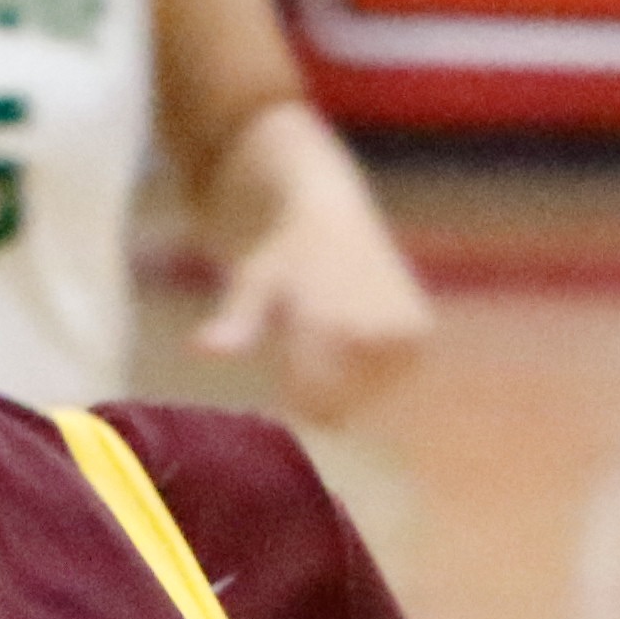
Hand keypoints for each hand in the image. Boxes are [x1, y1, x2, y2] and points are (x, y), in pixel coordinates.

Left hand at [195, 195, 430, 425]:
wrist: (334, 212)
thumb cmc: (285, 255)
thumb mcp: (253, 284)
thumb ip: (235, 322)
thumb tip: (199, 348)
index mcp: (331, 325)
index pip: (312, 402)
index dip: (294, 387)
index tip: (291, 349)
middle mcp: (373, 332)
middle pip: (340, 406)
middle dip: (320, 385)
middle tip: (312, 332)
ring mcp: (404, 336)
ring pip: (367, 398)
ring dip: (346, 380)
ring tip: (333, 328)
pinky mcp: (420, 335)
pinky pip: (390, 380)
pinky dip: (372, 370)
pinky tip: (357, 333)